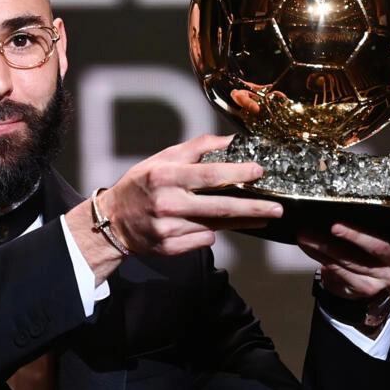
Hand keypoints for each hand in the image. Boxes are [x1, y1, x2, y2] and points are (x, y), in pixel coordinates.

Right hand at [99, 134, 282, 255]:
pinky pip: (203, 240)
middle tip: (277, 209)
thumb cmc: (140, 185)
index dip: (235, 173)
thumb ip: (195, 149)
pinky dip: (210, 232)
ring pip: (214, 226)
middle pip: (219, 206)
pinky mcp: (170, 248)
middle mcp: (167, 203)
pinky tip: (210, 225)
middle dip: (252, 209)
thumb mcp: (161, 159)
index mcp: (165, 176)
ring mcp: (168, 228)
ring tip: (259, 215)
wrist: (112, 221)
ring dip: (239, 221)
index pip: (207, 174)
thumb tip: (229, 141)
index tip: (258, 172)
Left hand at [297, 223, 389, 299]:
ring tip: (306, 233)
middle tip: (334, 225)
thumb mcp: (375, 232)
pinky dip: (319, 256)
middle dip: (355, 235)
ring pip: (352, 260)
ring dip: (325, 246)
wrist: (360, 280)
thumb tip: (337, 199)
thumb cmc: (366, 246)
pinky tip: (307, 245)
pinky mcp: (366, 289)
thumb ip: (371, 219)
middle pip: (379, 247)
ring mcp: (385, 278)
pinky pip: (339, 271)